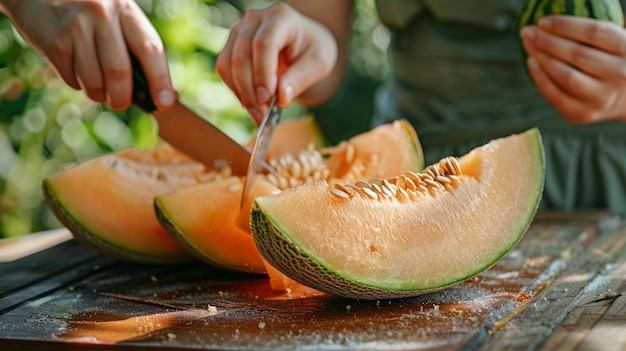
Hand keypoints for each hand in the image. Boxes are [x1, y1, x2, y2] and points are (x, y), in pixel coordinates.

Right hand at [0, 0, 175, 110]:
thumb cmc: (89, 13)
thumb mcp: (116, 17)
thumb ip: (136, 48)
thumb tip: (167, 95)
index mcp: (126, 9)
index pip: (151, 49)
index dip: (161, 80)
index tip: (165, 102)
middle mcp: (103, 14)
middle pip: (120, 72)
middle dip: (122, 98)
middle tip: (120, 103)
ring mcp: (77, 27)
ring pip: (95, 82)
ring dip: (98, 95)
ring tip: (97, 87)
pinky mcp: (55, 42)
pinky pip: (73, 80)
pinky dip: (77, 84)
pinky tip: (74, 67)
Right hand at [216, 2, 349, 123]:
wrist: (304, 44)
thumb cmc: (312, 50)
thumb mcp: (319, 63)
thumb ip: (300, 78)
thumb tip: (281, 98)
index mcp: (281, 17)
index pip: (264, 44)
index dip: (262, 73)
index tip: (267, 99)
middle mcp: (255, 19)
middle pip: (242, 55)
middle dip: (250, 90)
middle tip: (262, 116)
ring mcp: (239, 30)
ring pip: (228, 64)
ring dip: (241, 93)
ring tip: (258, 114)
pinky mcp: (231, 45)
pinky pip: (224, 69)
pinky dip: (235, 90)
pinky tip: (251, 104)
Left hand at [521, 15, 625, 122]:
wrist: (625, 98)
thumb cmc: (611, 61)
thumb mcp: (612, 45)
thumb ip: (591, 34)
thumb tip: (551, 22)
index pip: (594, 33)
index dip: (565, 26)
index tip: (543, 21)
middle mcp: (619, 75)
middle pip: (577, 54)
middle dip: (547, 41)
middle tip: (528, 32)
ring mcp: (602, 97)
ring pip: (565, 76)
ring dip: (542, 59)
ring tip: (529, 45)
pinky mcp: (584, 113)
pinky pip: (556, 95)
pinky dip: (540, 78)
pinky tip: (531, 63)